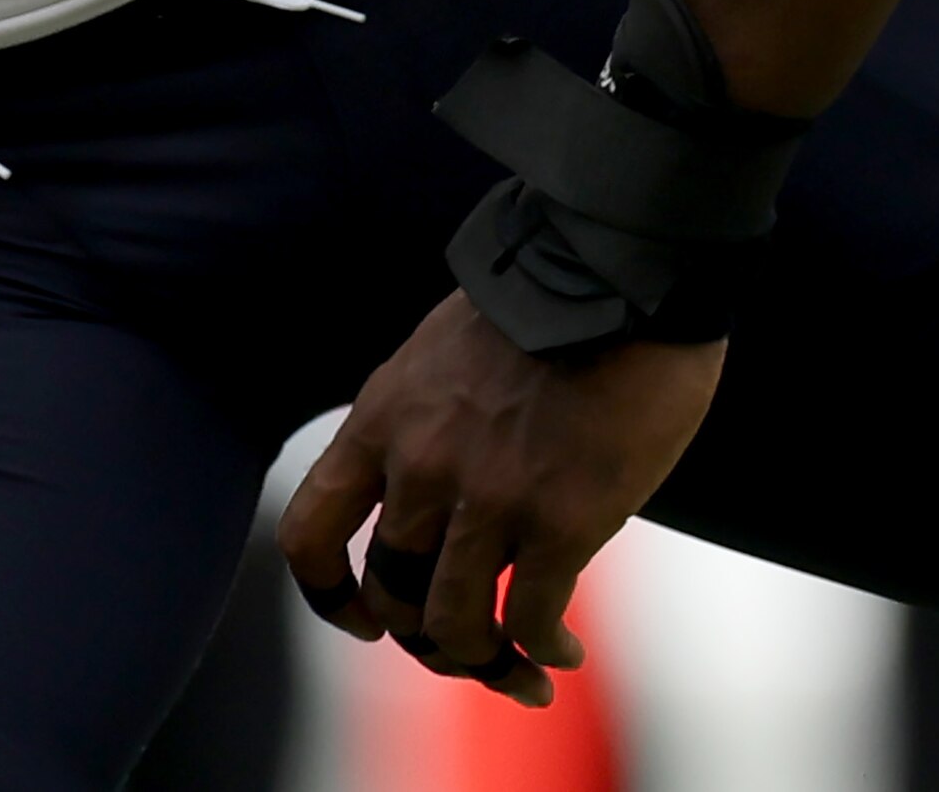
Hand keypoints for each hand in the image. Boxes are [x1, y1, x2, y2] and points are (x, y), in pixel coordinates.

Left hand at [277, 293, 725, 700]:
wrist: (627, 267)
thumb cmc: (558, 297)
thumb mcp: (449, 349)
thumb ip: (432, 420)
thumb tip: (449, 491)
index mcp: (386, 417)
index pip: (311, 534)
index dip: (331, 596)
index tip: (367, 621)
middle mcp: (423, 465)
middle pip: (393, 594)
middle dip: (430, 639)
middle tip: (475, 648)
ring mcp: (489, 497)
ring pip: (455, 625)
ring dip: (487, 663)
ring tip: (524, 671)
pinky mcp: (559, 521)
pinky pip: (531, 620)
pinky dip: (543, 650)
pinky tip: (564, 651)